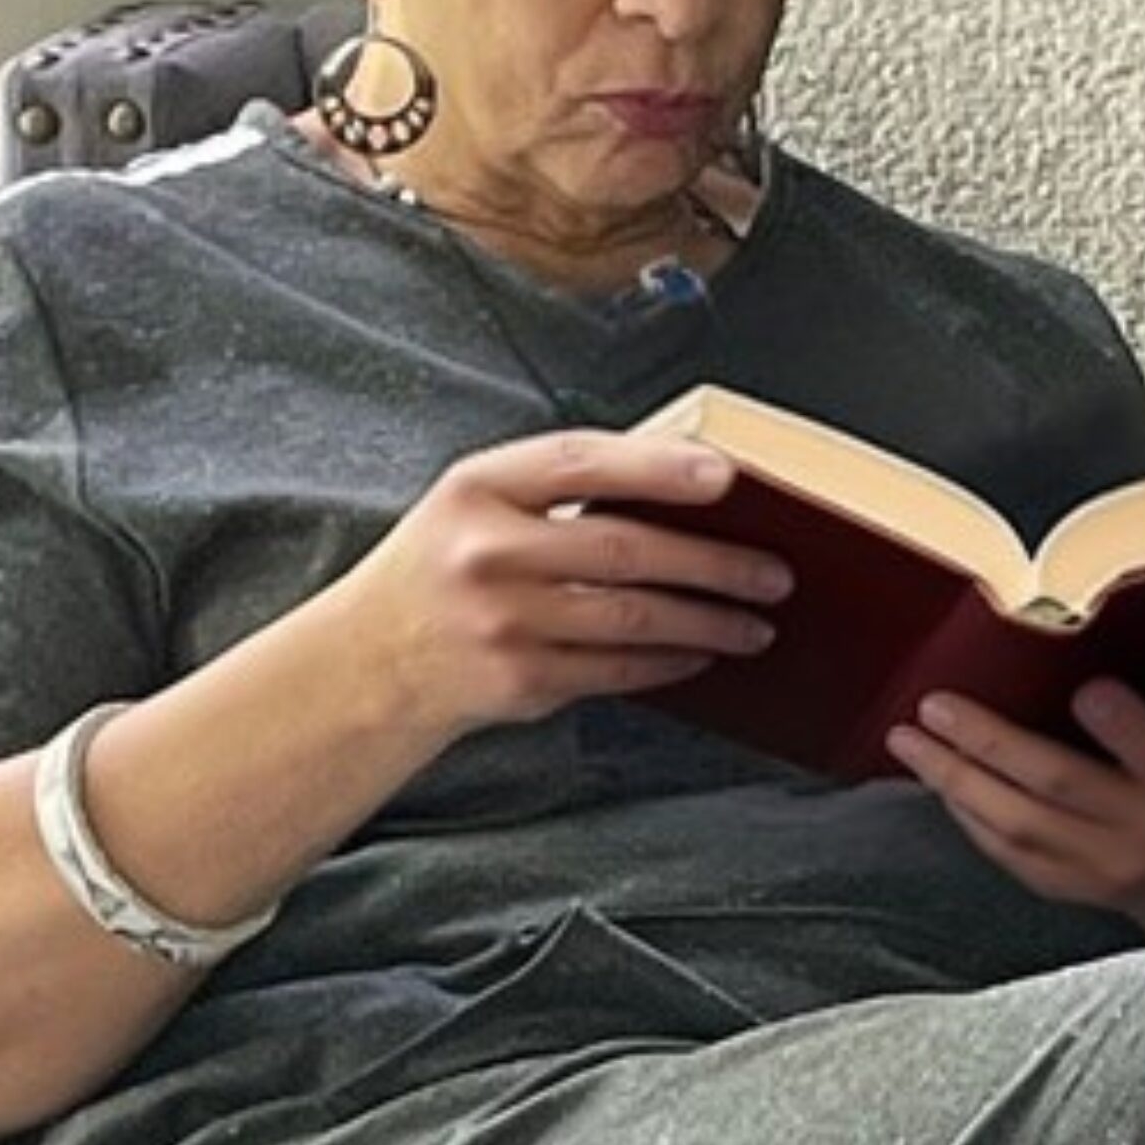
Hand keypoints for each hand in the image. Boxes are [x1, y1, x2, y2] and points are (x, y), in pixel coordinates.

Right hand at [325, 429, 793, 746]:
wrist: (371, 659)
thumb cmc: (448, 562)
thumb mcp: (480, 500)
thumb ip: (563, 484)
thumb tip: (686, 477)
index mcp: (479, 487)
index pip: (582, 463)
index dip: (659, 466)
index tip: (725, 476)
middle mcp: (487, 553)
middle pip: (626, 550)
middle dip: (716, 564)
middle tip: (774, 572)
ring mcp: (502, 623)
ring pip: (633, 619)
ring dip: (710, 622)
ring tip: (757, 622)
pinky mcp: (519, 681)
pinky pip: (616, 670)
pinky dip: (670, 662)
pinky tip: (702, 653)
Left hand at [885, 626, 1144, 989]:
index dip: (1119, 717)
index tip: (1083, 684)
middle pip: (1060, 782)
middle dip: (989, 741)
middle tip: (937, 704)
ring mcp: (1111, 868)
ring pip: (1020, 824)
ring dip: (956, 780)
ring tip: (910, 741)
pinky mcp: (1086, 892)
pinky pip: (1017, 859)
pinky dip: (974, 821)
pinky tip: (942, 787)